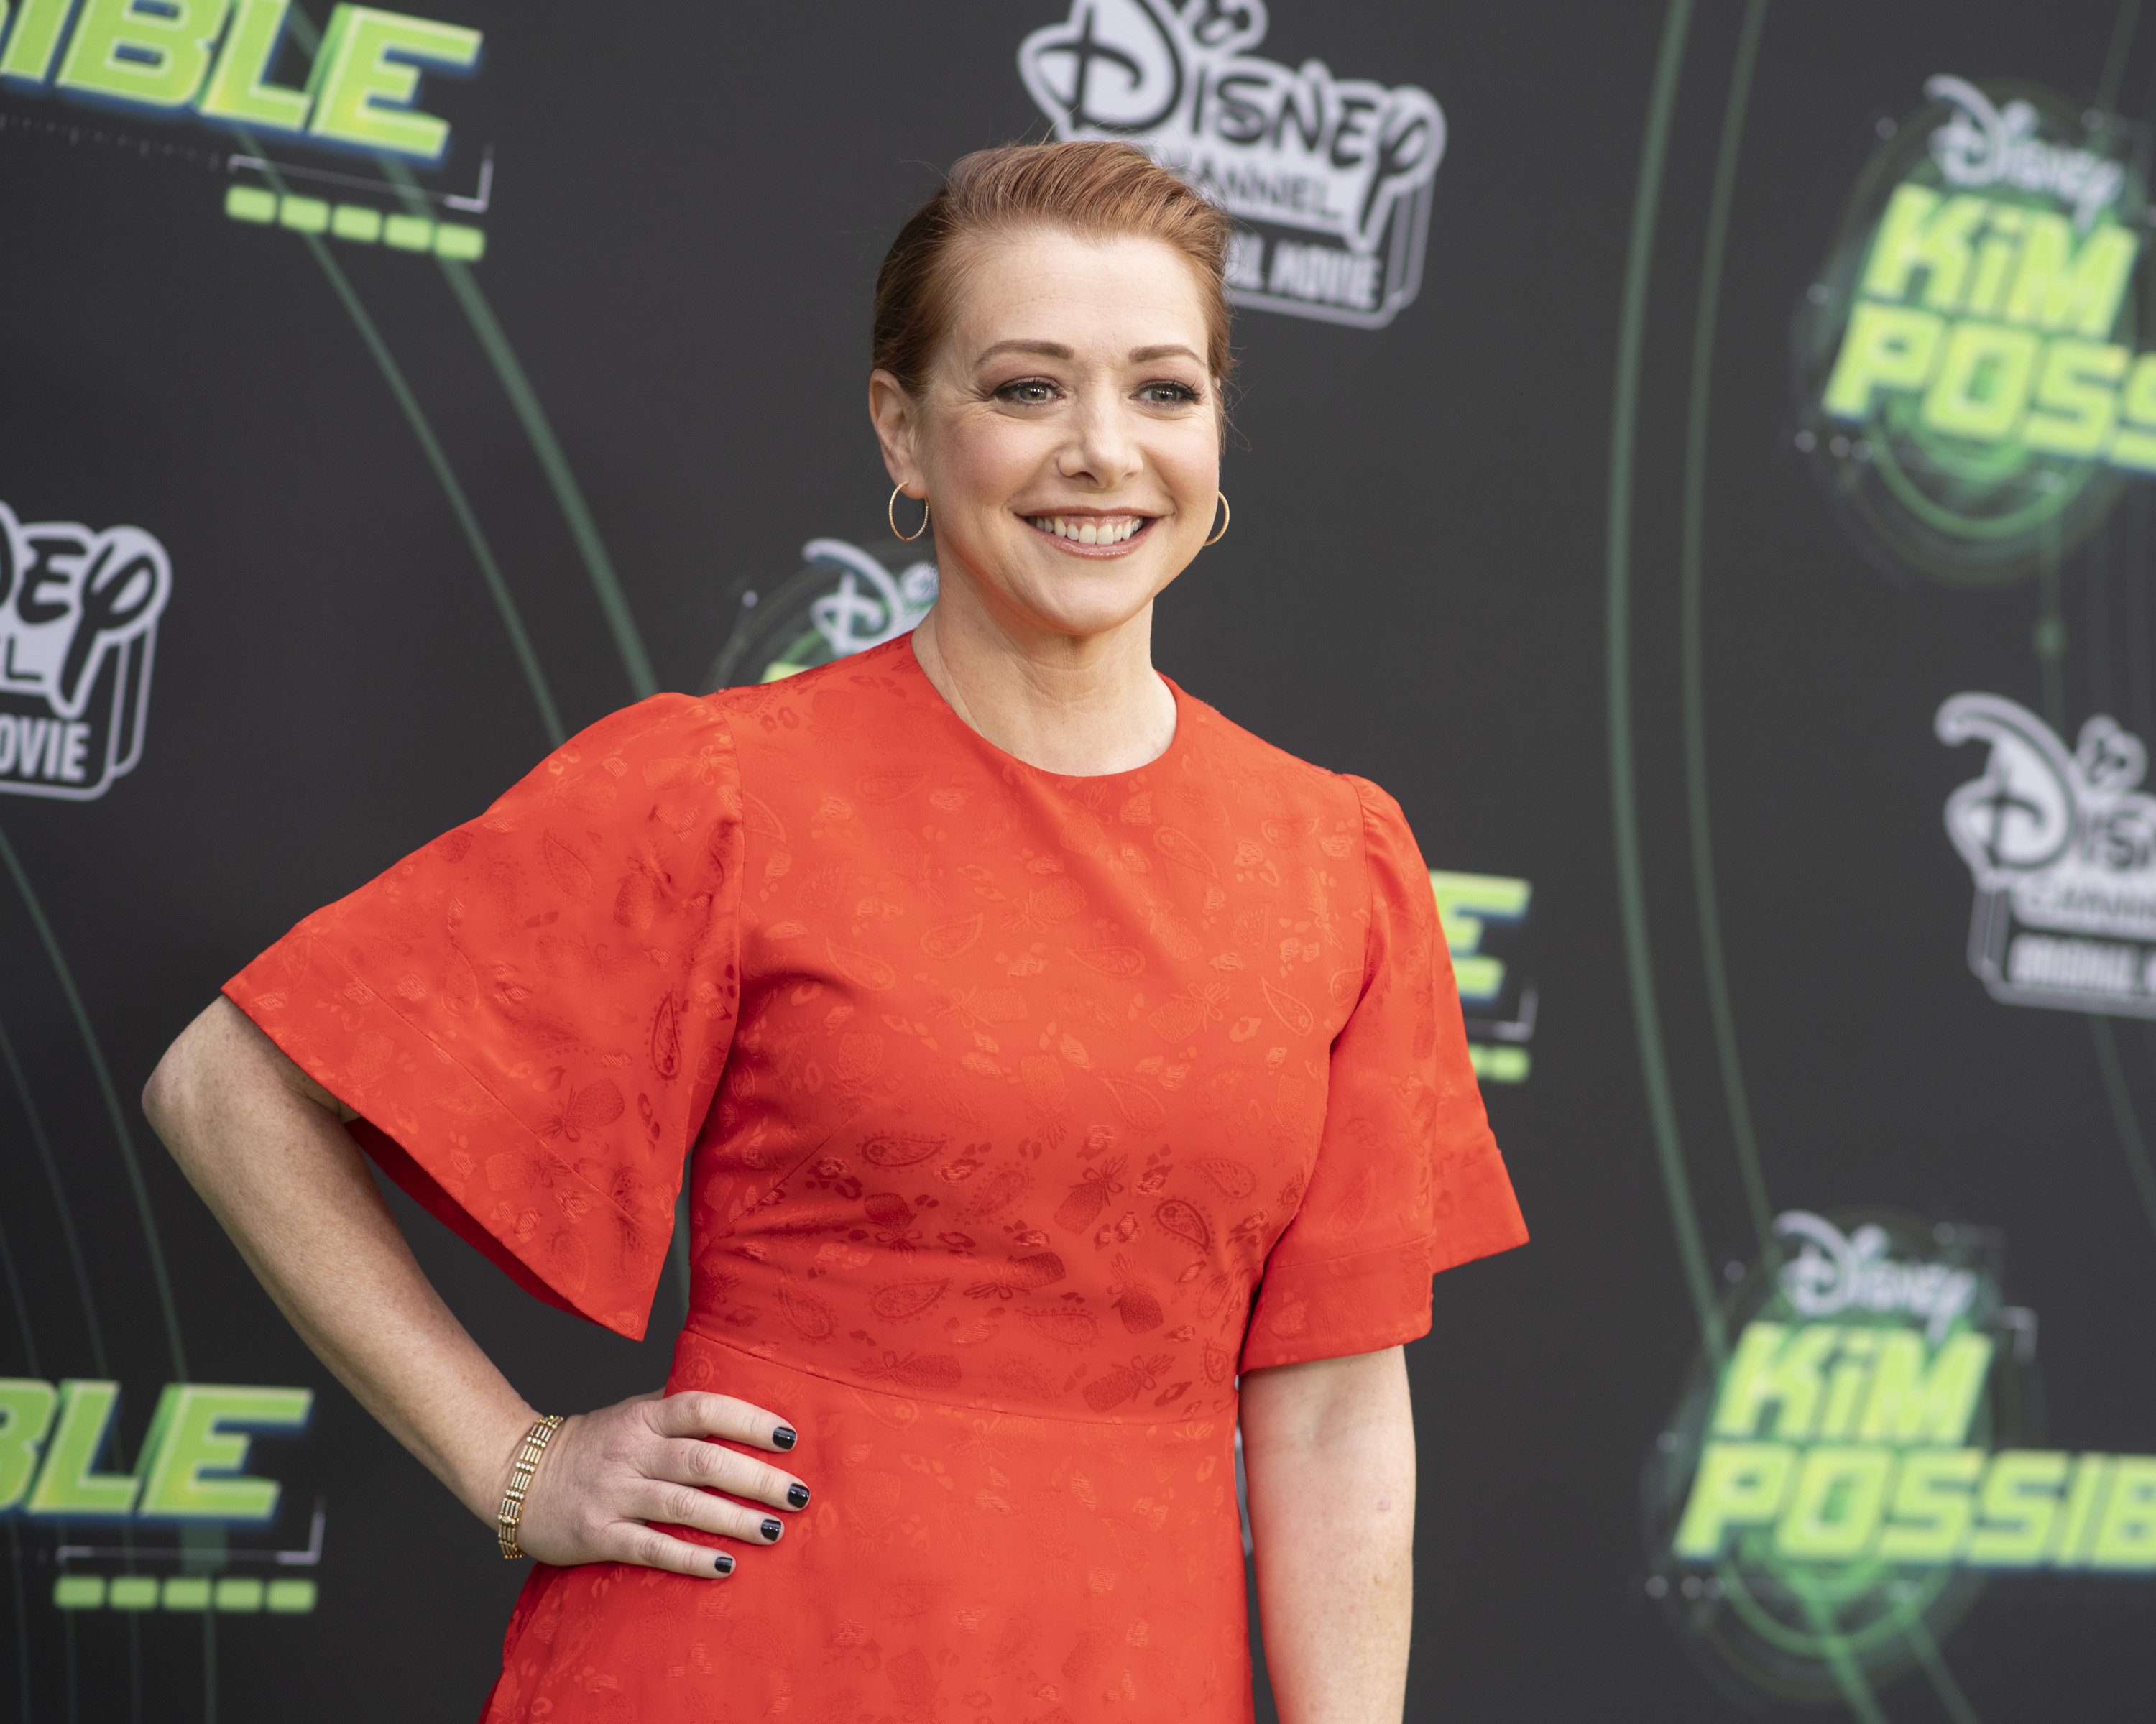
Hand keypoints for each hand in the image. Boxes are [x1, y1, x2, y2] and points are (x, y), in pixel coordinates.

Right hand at [507, 1389, 808, 1576]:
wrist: (516, 1474)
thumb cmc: (592, 1443)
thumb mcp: (633, 1413)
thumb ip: (680, 1412)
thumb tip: (745, 1409)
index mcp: (645, 1416)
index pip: (704, 1408)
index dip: (749, 1420)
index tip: (790, 1438)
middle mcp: (632, 1450)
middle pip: (703, 1460)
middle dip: (757, 1478)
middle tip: (799, 1495)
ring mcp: (614, 1493)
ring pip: (684, 1506)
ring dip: (734, 1520)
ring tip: (775, 1531)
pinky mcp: (598, 1534)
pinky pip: (651, 1547)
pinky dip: (690, 1558)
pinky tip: (725, 1566)